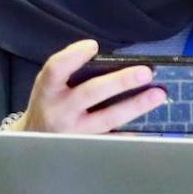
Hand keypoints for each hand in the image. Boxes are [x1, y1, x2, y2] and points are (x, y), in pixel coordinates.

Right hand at [15, 39, 165, 133]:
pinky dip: (131, 134)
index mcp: (48, 89)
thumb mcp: (50, 86)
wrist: (34, 143)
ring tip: (158, 95)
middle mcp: (60, 111)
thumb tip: (112, 61)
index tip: (93, 45)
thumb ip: (70, 72)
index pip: (56, 69)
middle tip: (146, 72)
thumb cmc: (50, 105)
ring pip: (108, 118)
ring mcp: (74, 132)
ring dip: (136, 105)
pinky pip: (112, 140)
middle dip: (120, 82)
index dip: (73, 57)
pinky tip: (149, 127)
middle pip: (91, 93)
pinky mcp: (86, 147)